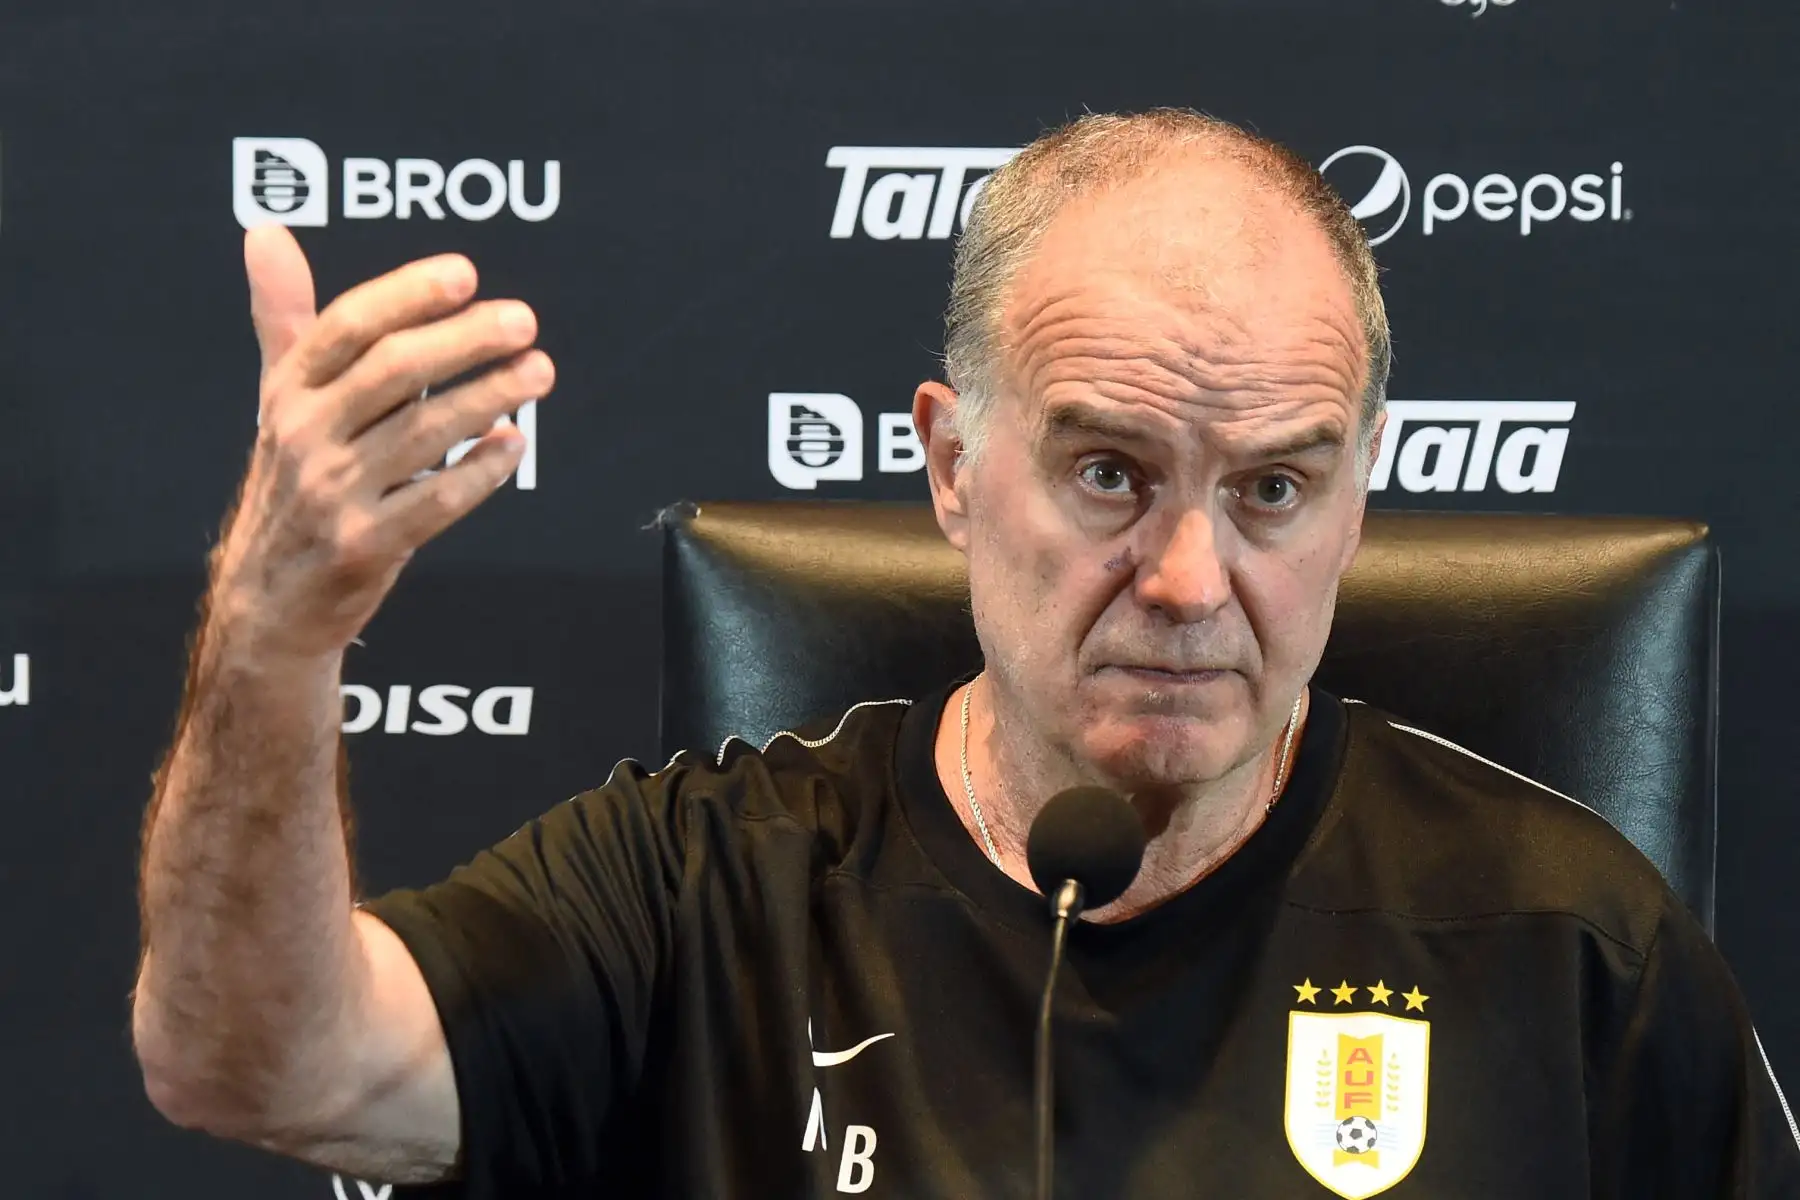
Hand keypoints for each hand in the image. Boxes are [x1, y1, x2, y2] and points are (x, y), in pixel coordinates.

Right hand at [209, 225, 553, 659]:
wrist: (267, 601)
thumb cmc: (289, 484)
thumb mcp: (277, 399)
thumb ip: (285, 317)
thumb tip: (267, 232)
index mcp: (288, 392)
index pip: (349, 327)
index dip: (408, 295)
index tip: (465, 274)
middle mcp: (305, 437)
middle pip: (392, 371)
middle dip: (464, 340)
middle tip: (522, 321)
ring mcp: (334, 493)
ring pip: (423, 432)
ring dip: (488, 396)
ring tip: (537, 372)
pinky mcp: (366, 545)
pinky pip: (435, 501)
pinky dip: (480, 471)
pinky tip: (513, 444)